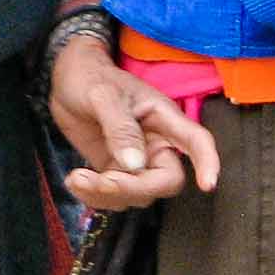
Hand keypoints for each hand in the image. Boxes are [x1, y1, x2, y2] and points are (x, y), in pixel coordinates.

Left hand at [48, 36, 219, 208]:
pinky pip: (114, 196)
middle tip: (102, 181)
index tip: (207, 184)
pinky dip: (95, 197)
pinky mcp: (115, 171)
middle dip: (135, 188)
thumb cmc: (91, 77)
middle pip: (165, 180)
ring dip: (109, 195)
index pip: (196, 141)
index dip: (207, 162)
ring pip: (138, 194)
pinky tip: (75, 181)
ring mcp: (136, 161)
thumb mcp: (103, 95)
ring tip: (78, 178)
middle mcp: (155, 144)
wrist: (67, 80)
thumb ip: (120, 127)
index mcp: (164, 118)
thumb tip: (135, 164)